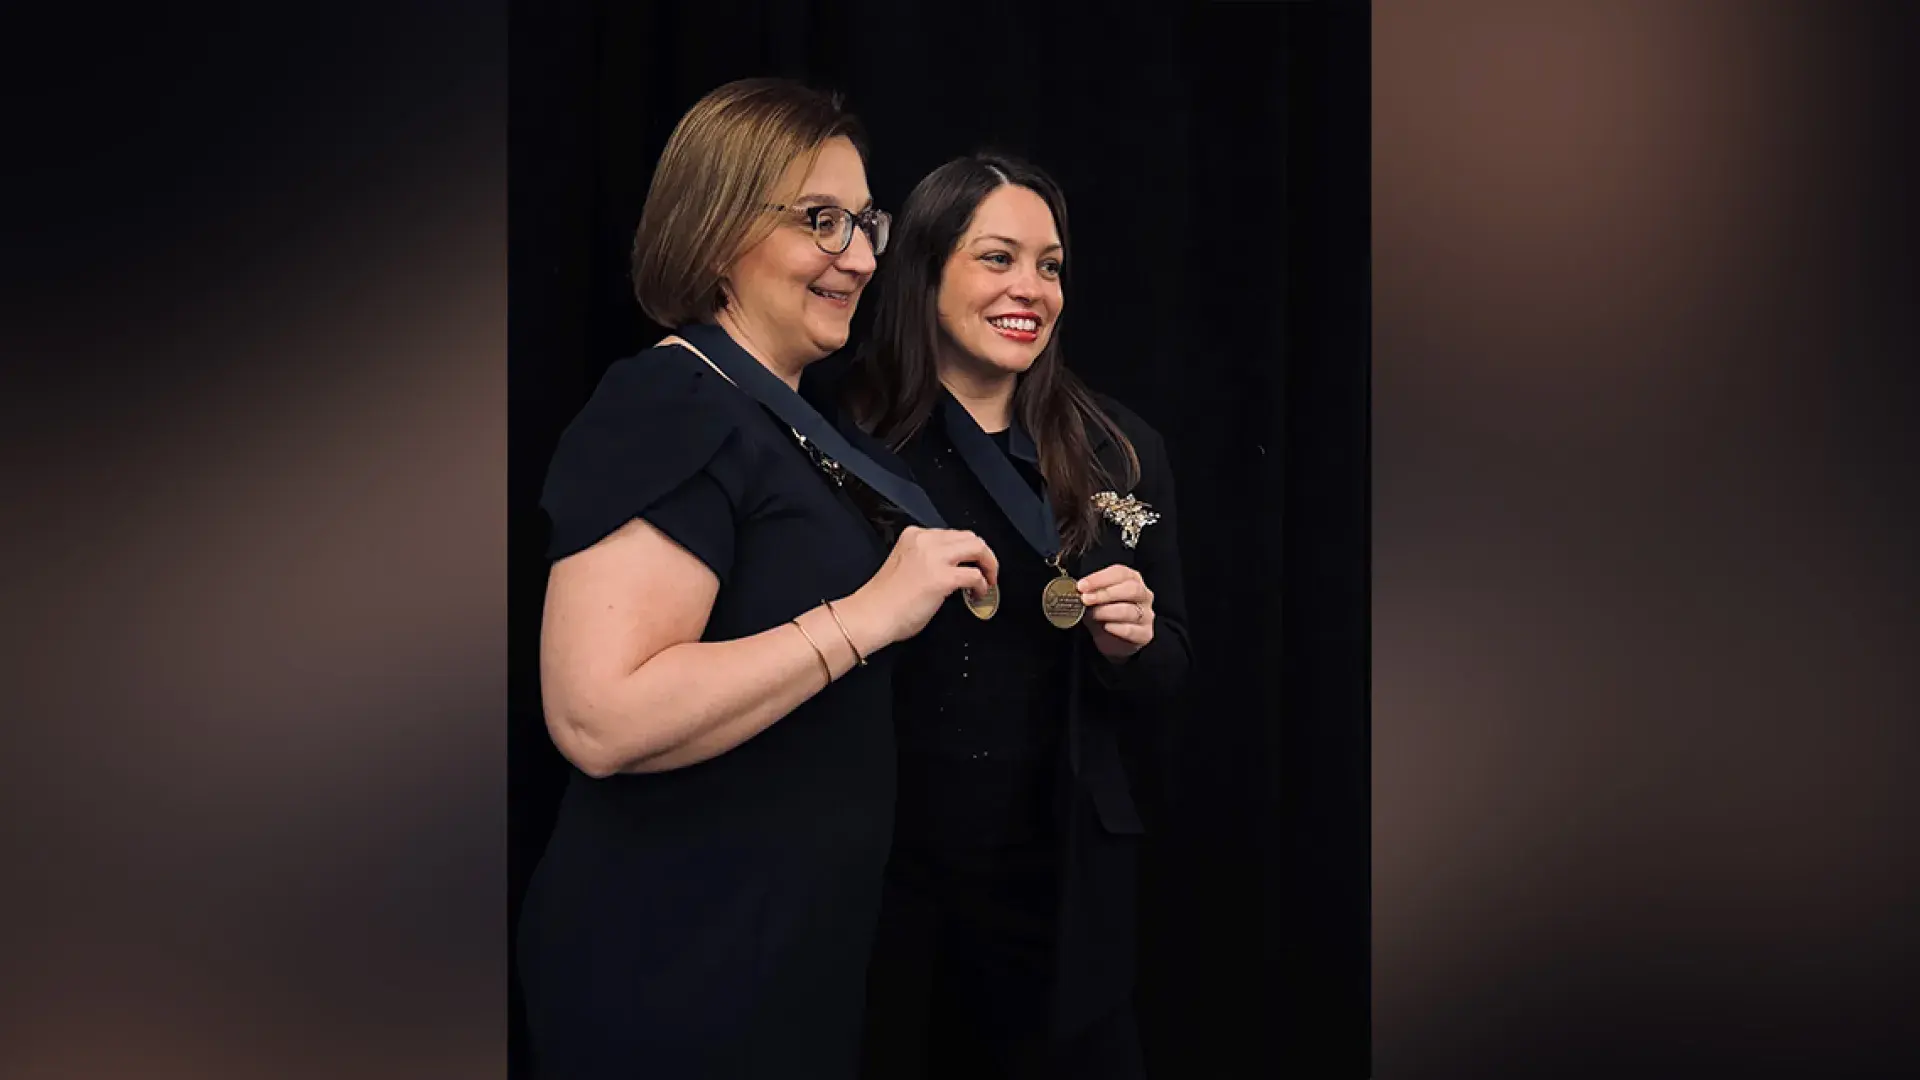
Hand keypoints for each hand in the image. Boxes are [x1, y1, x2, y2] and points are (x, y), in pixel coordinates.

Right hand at [837, 527, 998, 652]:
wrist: (870, 616)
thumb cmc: (883, 600)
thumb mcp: (905, 565)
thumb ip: (928, 561)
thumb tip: (951, 570)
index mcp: (913, 536)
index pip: (951, 534)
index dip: (965, 550)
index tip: (970, 563)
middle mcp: (925, 541)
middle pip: (969, 537)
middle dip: (983, 554)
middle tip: (987, 571)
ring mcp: (935, 558)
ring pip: (977, 548)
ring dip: (989, 564)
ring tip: (988, 581)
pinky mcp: (943, 578)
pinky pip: (975, 575)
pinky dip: (982, 585)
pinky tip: (978, 594)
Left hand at [1078, 565, 1153, 660]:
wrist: (1111, 641)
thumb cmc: (1104, 616)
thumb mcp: (1094, 601)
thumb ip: (1090, 593)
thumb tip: (1078, 590)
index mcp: (1132, 580)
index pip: (1120, 573)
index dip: (1100, 578)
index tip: (1082, 586)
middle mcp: (1143, 595)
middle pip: (1131, 588)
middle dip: (1105, 593)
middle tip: (1086, 599)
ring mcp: (1146, 615)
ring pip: (1131, 610)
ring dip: (1107, 611)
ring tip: (1093, 615)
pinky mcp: (1145, 634)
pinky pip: (1132, 630)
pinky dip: (1116, 628)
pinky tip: (1106, 627)